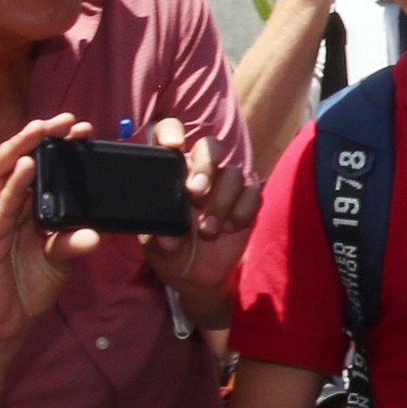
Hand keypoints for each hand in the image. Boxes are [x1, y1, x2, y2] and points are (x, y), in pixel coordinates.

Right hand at [0, 115, 100, 344]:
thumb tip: (95, 232)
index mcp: (16, 208)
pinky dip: (12, 189)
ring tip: (41, 131)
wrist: (2, 326)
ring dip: (21, 151)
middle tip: (65, 119)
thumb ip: (73, 243)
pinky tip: (27, 171)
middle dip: (36, 138)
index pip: (33, 167)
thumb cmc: (25, 288)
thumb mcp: (59, 262)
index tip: (81, 129)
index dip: (52, 146)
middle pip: (13, 163)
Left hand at [140, 117, 254, 294]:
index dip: (172, 131)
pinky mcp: (246, 203)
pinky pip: (253, 194)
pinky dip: (243, 211)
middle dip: (205, 167)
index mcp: (170, 171)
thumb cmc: (169, 251)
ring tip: (208, 230)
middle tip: (196, 194)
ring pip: (234, 173)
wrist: (193, 276)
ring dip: (221, 202)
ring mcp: (225, 186)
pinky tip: (230, 228)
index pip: (170, 133)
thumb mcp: (152, 242)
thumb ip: (158, 232)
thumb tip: (168, 235)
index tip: (173, 146)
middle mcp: (199, 172)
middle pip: (210, 147)